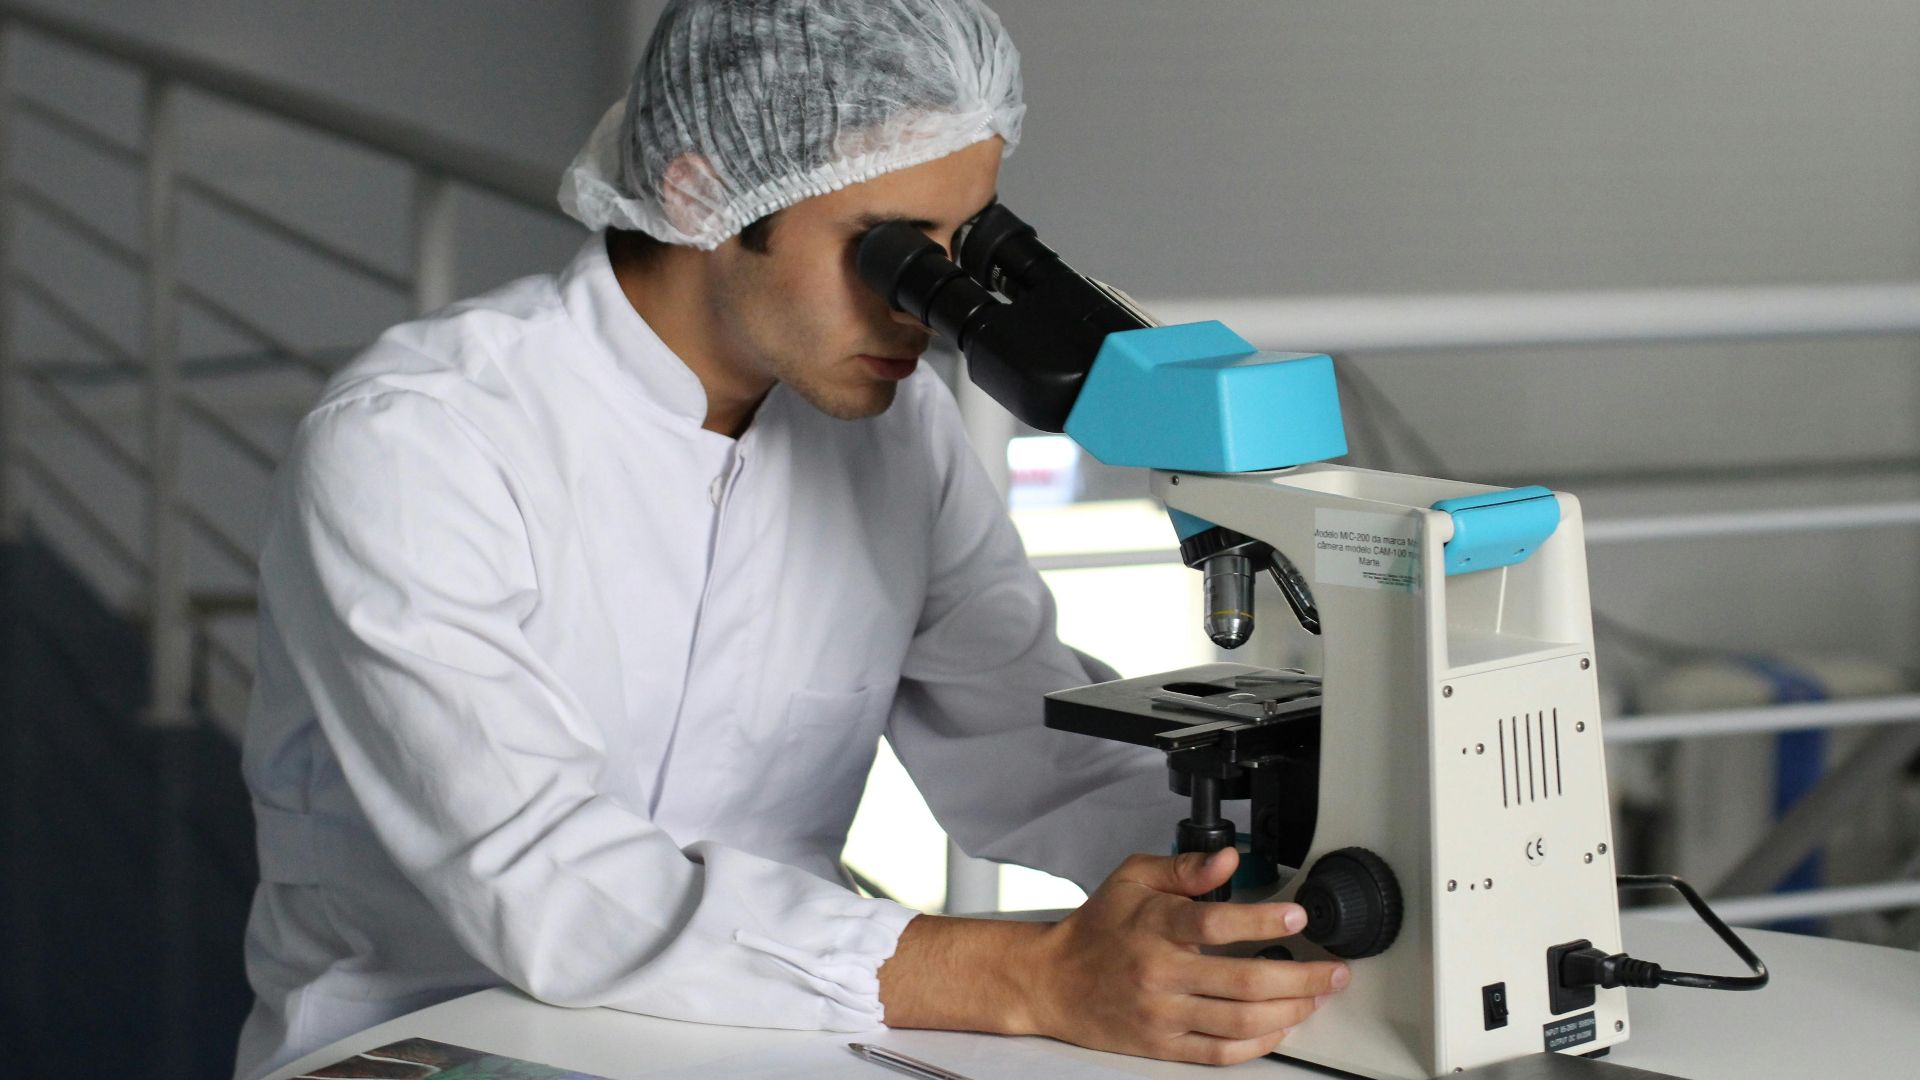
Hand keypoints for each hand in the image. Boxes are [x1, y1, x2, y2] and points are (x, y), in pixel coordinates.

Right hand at [1022, 848, 1349, 1064]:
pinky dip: (1258, 1043)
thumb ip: (1184, 867)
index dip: (1263, 919)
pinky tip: (1280, 1027)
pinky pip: (1220, 1052)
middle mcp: (1160, 972)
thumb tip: (1229, 859)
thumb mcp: (1133, 879)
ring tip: (1316, 998)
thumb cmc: (1096, 928)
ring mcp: (1163, 1014)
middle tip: (1333, 971)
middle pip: (1244, 981)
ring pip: (1240, 1020)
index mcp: (1155, 925)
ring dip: (1290, 1011)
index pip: (1216, 923)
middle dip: (1302, 977)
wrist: (1052, 981)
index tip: (1298, 915)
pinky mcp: (1162, 1044)